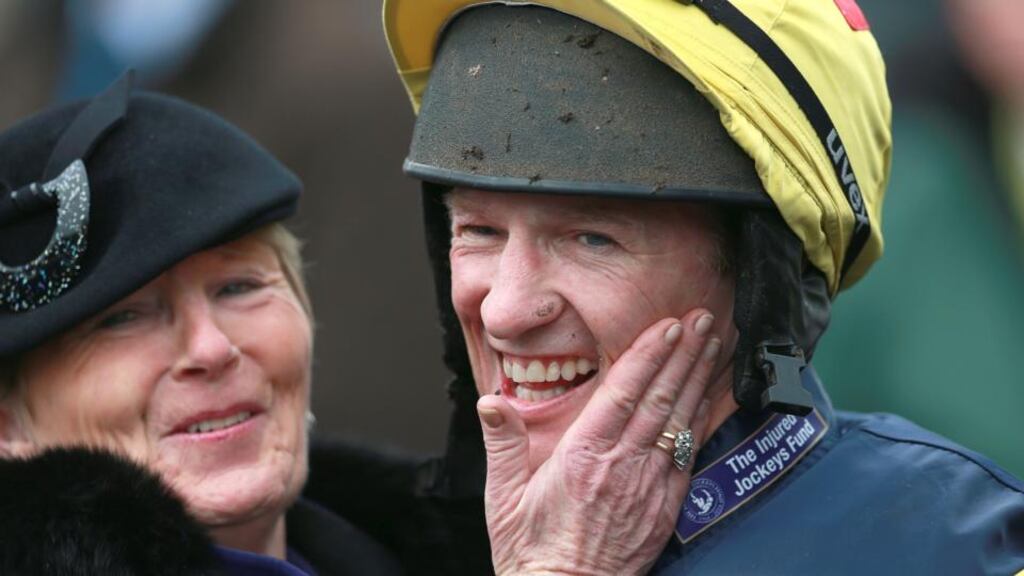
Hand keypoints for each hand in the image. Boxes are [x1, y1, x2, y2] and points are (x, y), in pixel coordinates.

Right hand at [477, 309, 720, 575]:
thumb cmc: (532, 550)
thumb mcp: (503, 495)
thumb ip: (502, 442)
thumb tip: (491, 401)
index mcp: (581, 456)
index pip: (622, 393)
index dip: (647, 355)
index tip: (666, 326)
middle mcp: (621, 466)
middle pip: (659, 398)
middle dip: (683, 354)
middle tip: (701, 319)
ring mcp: (648, 486)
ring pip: (679, 421)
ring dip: (697, 378)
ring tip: (712, 344)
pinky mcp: (664, 507)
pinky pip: (689, 454)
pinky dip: (701, 420)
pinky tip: (709, 397)